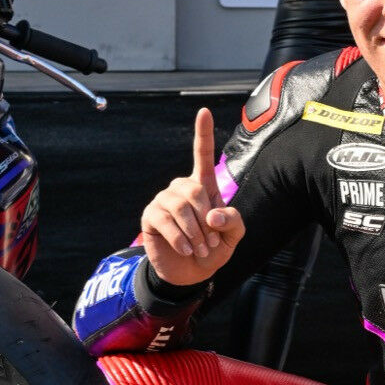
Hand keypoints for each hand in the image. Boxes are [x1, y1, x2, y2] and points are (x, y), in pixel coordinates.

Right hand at [139, 107, 246, 287]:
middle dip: (207, 221)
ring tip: (199, 249)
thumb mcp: (233, 237)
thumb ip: (233, 222)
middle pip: (195, 190)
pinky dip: (180, 238)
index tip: (204, 110)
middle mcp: (181, 188)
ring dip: (195, 232)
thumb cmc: (213, 250)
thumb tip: (213, 214)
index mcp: (203, 187)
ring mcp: (164, 201)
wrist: (190, 274)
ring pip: (180, 206)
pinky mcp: (150, 216)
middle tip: (211, 243)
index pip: (202, 154)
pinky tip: (185, 249)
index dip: (203, 133)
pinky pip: (165, 220)